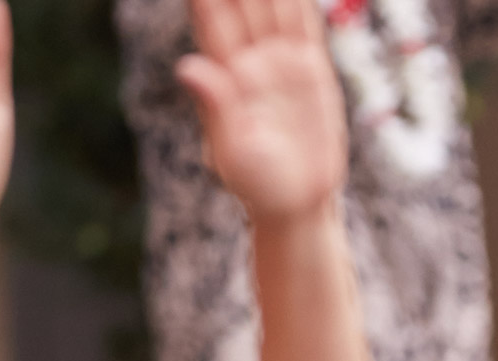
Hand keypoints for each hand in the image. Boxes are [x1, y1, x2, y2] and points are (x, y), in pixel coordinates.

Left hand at [180, 0, 348, 224]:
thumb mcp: (232, 150)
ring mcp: (280, 61)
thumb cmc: (257, 185)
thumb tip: (188, 66)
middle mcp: (250, 59)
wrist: (296, 203)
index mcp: (225, 73)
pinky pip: (304, 20)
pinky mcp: (309, 69)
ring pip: (272, 2)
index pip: (211, 13)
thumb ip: (216, 107)